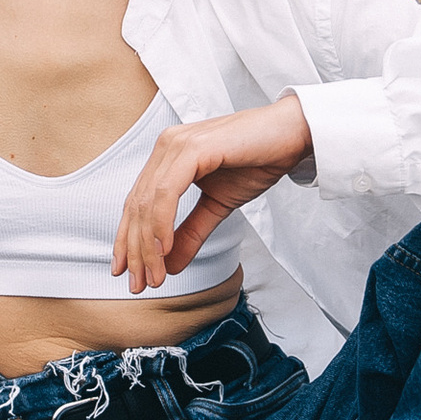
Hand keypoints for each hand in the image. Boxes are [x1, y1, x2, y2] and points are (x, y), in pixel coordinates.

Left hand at [113, 91, 312, 291]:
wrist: (293, 135)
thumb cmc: (258, 161)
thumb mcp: (218, 206)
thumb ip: (191, 233)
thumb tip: (170, 266)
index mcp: (168, 156)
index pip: (136, 204)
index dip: (128, 240)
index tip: (130, 274)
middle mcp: (166, 146)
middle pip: (136, 206)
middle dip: (136, 250)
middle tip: (140, 284)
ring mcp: (177, 144)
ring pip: (148, 202)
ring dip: (149, 245)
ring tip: (154, 275)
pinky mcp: (193, 148)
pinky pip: (168, 192)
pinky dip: (161, 223)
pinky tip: (164, 249)